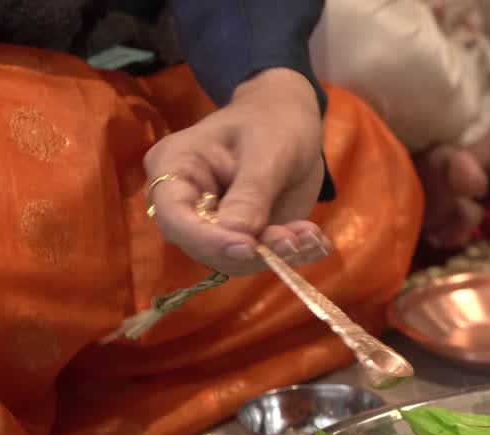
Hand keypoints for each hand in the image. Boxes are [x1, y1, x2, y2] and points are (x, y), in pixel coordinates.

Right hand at [144, 68, 331, 274]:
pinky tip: (315, 241)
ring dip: (275, 255)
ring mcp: (213, 222)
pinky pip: (259, 256)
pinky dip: (289, 254)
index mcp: (175, 166)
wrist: (292, 121)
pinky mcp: (242, 235)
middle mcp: (186, 201)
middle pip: (202, 246)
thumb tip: (238, 234)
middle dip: (251, 251)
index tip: (249, 247)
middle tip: (295, 240)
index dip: (207, 239)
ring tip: (311, 236)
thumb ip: (251, 191)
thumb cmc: (273, 121)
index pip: (173, 216)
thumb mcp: (267, 149)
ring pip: (234, 258)